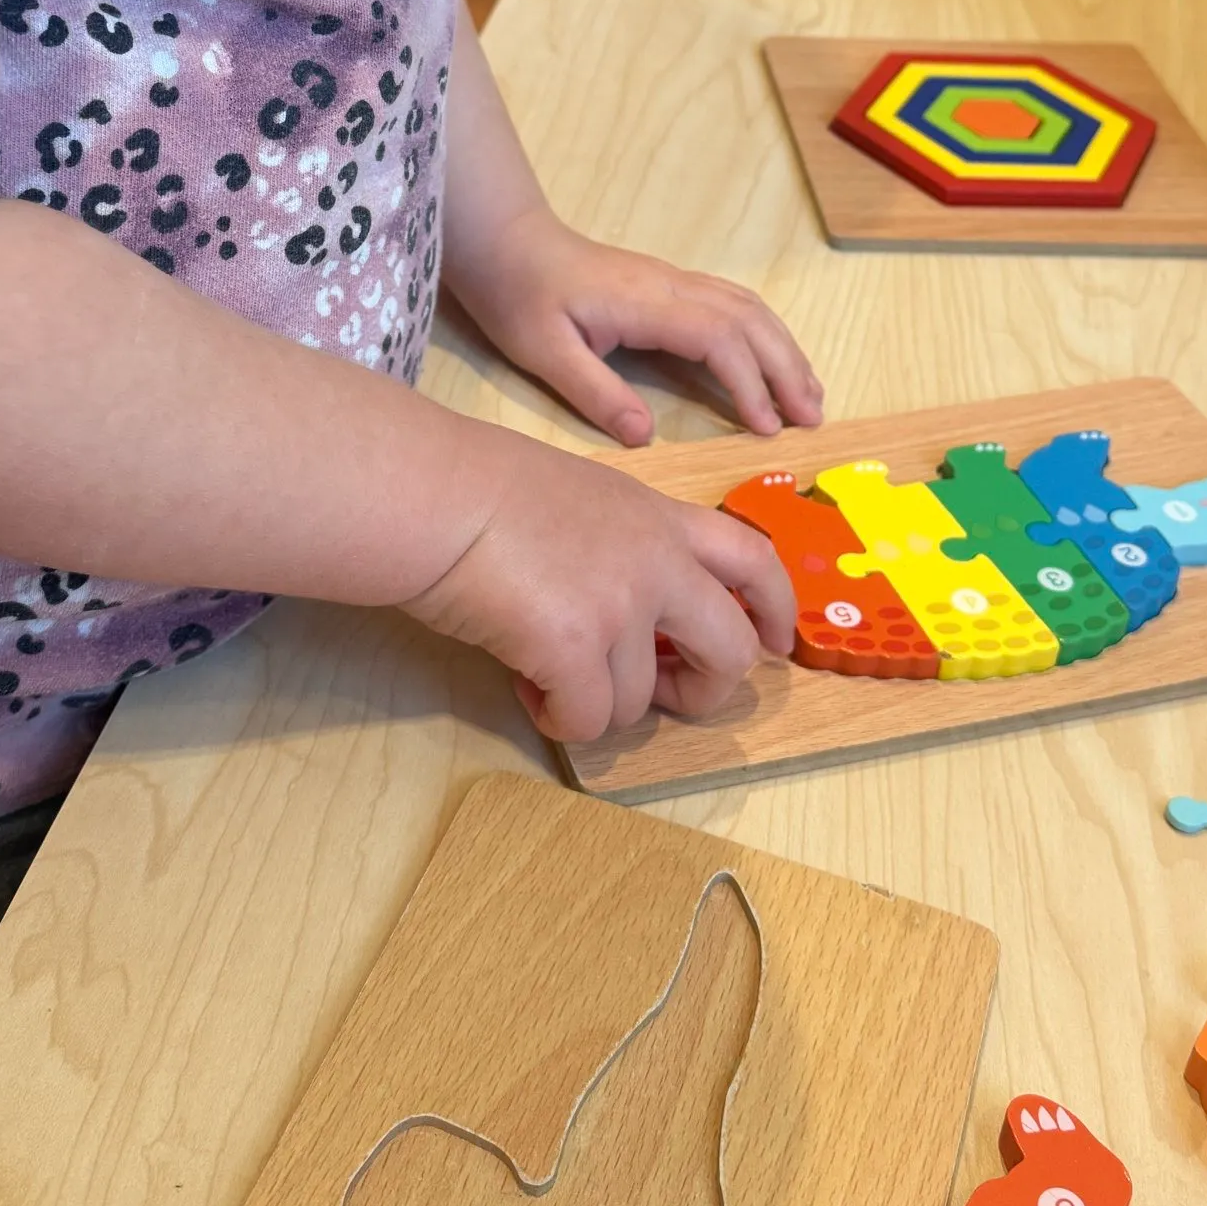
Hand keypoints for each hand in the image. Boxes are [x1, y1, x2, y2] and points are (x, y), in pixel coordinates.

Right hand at [405, 427, 796, 740]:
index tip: (774, 644)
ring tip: (544, 671)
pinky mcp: (574, 647)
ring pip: (640, 701)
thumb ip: (620, 544)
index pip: (753, 558)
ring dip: (596, 702)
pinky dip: (558, 718)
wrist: (432, 493)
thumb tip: (620, 615)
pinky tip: (526, 686)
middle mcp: (656, 561)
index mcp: (658, 517)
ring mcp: (621, 605)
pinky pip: (588, 720)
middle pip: (732, 651)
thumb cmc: (479, 485)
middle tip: (663, 694)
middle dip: (704, 690)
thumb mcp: (581, 494)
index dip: (775, 608)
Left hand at [447, 204, 822, 445]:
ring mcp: (675, 281)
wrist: (508, 242)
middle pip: (750, 320)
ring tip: (810, 395)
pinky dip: (765, 333)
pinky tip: (774, 360)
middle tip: (812, 420)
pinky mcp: (671, 285)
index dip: (749, 384)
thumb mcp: (544, 353)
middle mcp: (672, 286)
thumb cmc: (520, 296)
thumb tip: (645, 436)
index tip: (767, 428)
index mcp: (646, 303)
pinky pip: (735, 304)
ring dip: (785, 350)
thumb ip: (595, 392)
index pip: (719, 339)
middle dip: (787, 369)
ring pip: (749, 308)